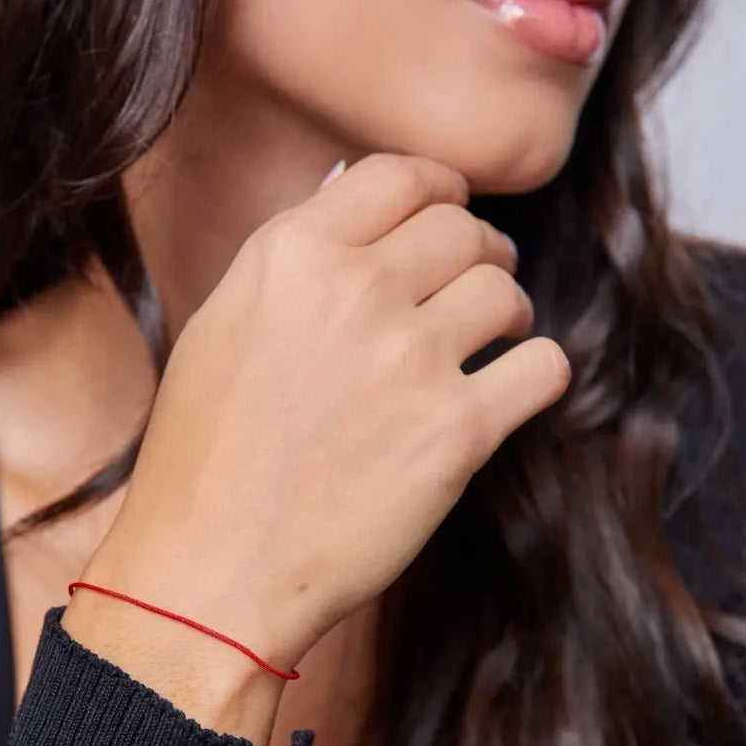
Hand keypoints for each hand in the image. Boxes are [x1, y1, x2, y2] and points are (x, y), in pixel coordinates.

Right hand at [80, 153, 569, 680]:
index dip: (437, 187)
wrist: (210, 568)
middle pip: (461, 228)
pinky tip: (511, 387)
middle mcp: (354, 290)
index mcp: (290, 255)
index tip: (450, 207)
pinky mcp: (457, 432)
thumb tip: (356, 224)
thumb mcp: (221, 330)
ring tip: (493, 337)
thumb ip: (293, 270)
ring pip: (506, 289)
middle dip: (479, 248)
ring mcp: (411, 357)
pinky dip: (537, 371)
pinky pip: (543, 368)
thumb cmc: (202, 459)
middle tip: (477, 280)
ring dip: (507, 310)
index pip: (398, 176)